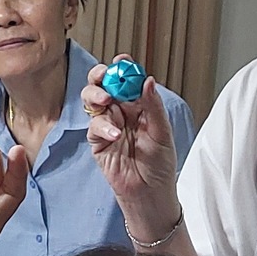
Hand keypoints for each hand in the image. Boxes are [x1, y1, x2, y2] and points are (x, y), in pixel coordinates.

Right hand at [81, 60, 179, 237]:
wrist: (149, 193)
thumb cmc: (160, 166)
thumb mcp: (163, 133)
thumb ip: (153, 107)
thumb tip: (148, 81)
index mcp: (140, 107)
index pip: (128, 81)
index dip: (123, 69)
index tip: (122, 62)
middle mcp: (122, 113)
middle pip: (104, 86)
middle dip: (100, 77)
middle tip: (103, 77)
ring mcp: (108, 126)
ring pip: (93, 101)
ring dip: (96, 96)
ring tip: (106, 101)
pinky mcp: (97, 141)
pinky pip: (94, 126)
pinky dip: (102, 127)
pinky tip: (115, 134)